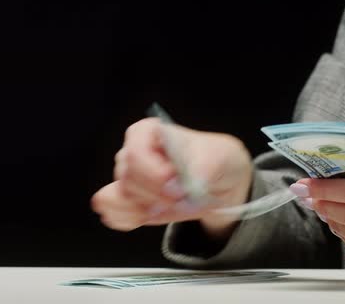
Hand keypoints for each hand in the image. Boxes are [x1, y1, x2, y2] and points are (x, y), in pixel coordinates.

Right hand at [91, 118, 252, 237]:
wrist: (221, 183)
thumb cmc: (216, 160)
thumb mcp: (220, 156)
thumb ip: (202, 169)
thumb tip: (183, 187)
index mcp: (148, 133)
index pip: (135, 154)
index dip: (155, 175)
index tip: (178, 186)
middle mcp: (132, 154)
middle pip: (127, 180)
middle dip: (157, 196)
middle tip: (183, 197)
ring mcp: (127, 178)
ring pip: (120, 198)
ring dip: (148, 209)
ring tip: (174, 204)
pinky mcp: (128, 201)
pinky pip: (114, 214)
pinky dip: (134, 220)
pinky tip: (155, 215)